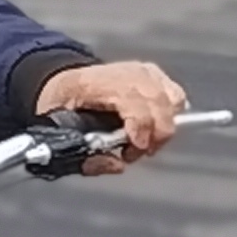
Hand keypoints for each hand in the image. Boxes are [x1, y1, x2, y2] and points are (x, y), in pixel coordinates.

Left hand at [34, 59, 188, 168]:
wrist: (66, 83)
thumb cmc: (62, 107)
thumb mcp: (60, 134)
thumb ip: (85, 157)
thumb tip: (117, 166)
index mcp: (96, 84)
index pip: (135, 104)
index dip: (141, 131)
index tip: (132, 152)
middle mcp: (125, 72)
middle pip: (160, 104)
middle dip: (154, 136)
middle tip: (134, 153)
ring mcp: (143, 70)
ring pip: (172, 101)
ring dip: (162, 127)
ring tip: (141, 140)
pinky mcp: (155, 74)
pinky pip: (176, 96)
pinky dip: (169, 115)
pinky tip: (150, 125)